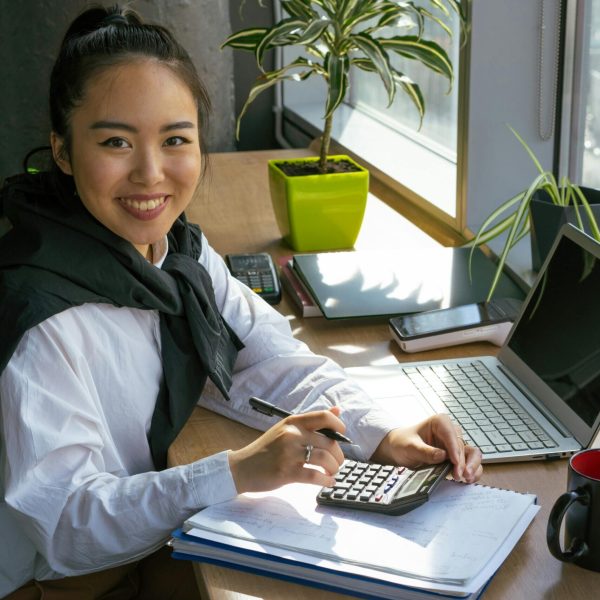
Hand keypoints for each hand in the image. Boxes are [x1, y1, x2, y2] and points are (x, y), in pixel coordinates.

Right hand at [229, 407, 345, 493]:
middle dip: (338, 455)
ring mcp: (289, 454)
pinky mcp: (286, 472)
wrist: (242, 468)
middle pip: (329, 442)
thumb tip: (338, 410)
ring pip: (325, 459)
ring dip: (334, 468)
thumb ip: (311, 422)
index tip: (343, 434)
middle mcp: (292, 435)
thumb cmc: (266, 449)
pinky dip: (326, 480)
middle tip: (337, 462)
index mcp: (292, 422)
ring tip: (332, 472)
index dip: (338, 425)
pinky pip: (315, 476)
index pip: (323, 417)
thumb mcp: (286, 429)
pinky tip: (328, 482)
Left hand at [370, 414, 482, 482]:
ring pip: (472, 453)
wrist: (397, 449)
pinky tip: (468, 479)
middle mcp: (450, 431)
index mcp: (440, 422)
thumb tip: (442, 456)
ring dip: (473, 466)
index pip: (451, 435)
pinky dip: (472, 470)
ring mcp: (454, 444)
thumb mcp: (409, 447)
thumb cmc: (402, 443)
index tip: (455, 463)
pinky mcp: (455, 456)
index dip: (455, 449)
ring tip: (467, 478)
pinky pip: (469, 462)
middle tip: (460, 475)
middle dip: (463, 461)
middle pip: (463, 445)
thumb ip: (425, 451)